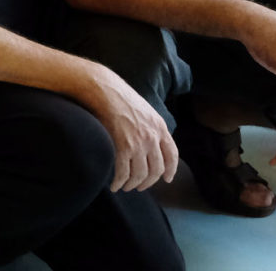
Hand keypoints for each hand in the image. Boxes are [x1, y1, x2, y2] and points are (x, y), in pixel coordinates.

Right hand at [77, 65, 178, 191]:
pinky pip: (123, 172)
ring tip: (125, 186)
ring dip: (132, 184)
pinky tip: (114, 185)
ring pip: (140, 175)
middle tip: (139, 186)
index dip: (170, 170)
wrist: (103, 89)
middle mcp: (152, 137)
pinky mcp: (122, 147)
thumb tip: (149, 143)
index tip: (166, 179)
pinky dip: (118, 182)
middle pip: (156, 169)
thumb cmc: (119, 96)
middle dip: (148, 182)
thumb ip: (150, 126)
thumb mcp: (144, 109)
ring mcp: (138, 143)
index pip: (172, 155)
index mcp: (159, 127)